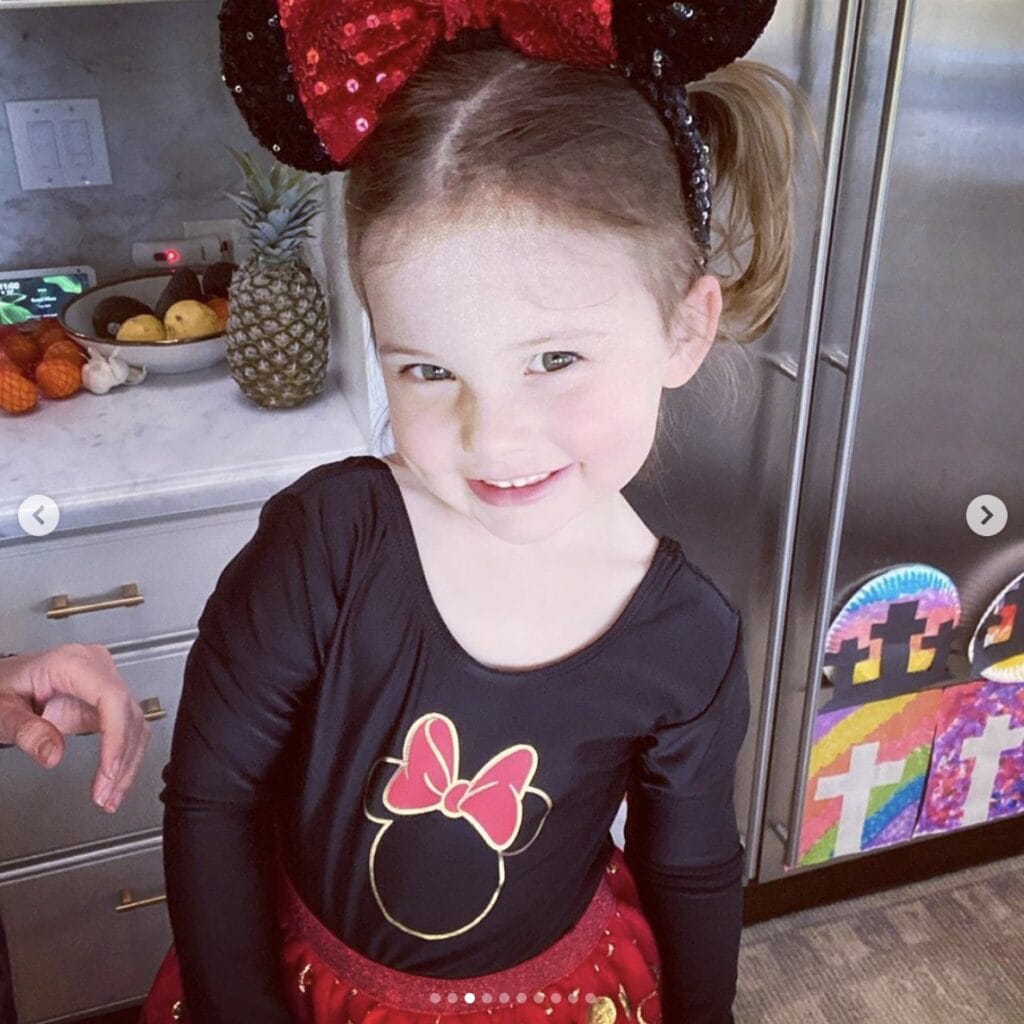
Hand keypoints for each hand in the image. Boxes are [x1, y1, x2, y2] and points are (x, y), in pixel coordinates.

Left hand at [0, 644, 149, 812]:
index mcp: (72, 664)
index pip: (111, 697)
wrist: (5, 682)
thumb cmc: (3, 689)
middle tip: (105, 795)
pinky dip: (124, 756)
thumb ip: (26, 731)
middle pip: (128, 714)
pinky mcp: (108, 700)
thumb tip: (53, 755)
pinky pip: (128, 728)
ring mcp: (106, 682)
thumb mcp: (3, 711)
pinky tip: (114, 782)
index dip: (116, 736)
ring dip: (128, 763)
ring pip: (135, 724)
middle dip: (121, 759)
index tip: (108, 771)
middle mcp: (97, 668)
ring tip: (110, 796)